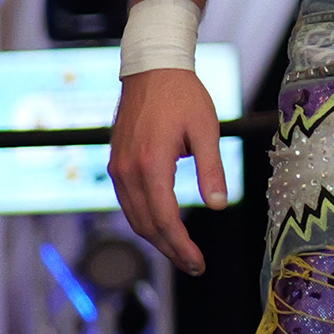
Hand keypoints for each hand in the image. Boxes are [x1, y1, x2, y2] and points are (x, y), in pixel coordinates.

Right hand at [111, 64, 225, 273]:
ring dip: (155, 238)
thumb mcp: (206, 130)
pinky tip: (162, 226)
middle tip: (193, 265)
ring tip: (180, 252)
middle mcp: (128, 170)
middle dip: (169, 250)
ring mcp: (118, 167)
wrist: (151, 68)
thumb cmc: (183, 96)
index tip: (198, 262)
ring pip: (133, 216)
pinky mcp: (116, 162)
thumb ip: (212, 169)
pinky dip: (144, 220)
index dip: (180, 246)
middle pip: (146, 225)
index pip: (164, 219)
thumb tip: (218, 206)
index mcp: (152, 164)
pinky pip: (127, 202)